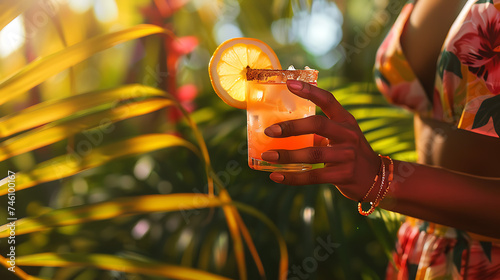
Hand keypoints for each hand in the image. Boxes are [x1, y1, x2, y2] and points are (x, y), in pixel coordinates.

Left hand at [261, 80, 379, 201]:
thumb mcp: (342, 136)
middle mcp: (348, 135)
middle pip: (318, 125)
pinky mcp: (343, 175)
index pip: (328, 100)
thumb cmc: (349, 153)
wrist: (377, 179)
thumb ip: (320, 130)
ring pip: (312, 153)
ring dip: (287, 155)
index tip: (289, 83)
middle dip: (291, 127)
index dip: (309, 90)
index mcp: (346, 120)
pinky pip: (313, 176)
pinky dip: (292, 177)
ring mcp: (347, 155)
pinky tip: (276, 176)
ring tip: (267, 156)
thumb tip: (281, 128)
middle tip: (270, 131)